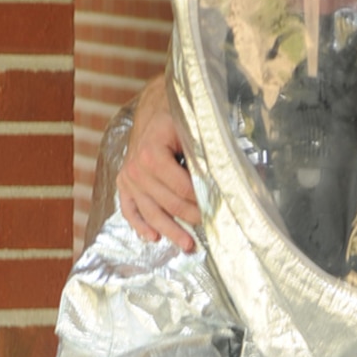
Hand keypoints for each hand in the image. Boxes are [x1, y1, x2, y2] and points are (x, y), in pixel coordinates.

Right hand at [117, 72, 202, 251]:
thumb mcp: (191, 131)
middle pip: (168, 204)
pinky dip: (140, 225)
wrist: (153, 110)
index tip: (217, 209)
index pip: (181, 188)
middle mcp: (136, 167)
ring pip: (151, 213)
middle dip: (191, 218)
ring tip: (188, 245)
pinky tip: (154, 237)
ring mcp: (128, 177)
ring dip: (170, 231)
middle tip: (210, 226)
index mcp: (152, 152)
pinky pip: (130, 210)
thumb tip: (233, 179)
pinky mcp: (124, 184)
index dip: (201, 200)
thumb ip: (205, 156)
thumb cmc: (176, 121)